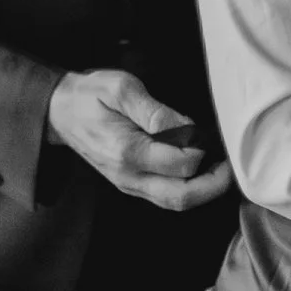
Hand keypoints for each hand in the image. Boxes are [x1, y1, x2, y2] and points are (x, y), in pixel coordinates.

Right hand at [48, 67, 233, 212]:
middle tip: (230, 165)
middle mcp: (130, 176)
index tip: (208, 134)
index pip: (182, 165)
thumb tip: (187, 129)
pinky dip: (188, 189)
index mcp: (129, 152)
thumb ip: (155, 111)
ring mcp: (129, 184)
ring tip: (220, 169)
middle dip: (214, 185)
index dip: (203, 152)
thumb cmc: (91, 95)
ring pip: (175, 202)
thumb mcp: (121, 88)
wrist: (60, 112)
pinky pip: (165, 196)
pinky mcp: (131, 185)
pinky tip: (199, 170)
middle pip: (183, 197)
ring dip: (203, 191)